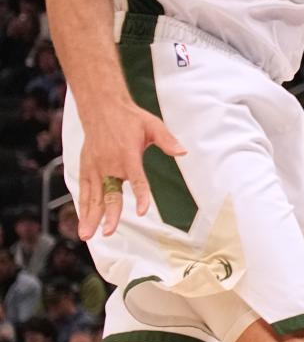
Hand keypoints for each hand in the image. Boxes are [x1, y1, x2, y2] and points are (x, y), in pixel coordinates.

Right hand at [77, 97, 185, 241]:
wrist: (101, 106)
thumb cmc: (129, 118)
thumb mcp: (152, 125)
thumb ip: (167, 140)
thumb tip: (183, 152)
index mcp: (128, 155)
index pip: (137, 179)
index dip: (140, 195)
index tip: (142, 211)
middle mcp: (109, 164)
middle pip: (110, 193)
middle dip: (109, 214)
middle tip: (108, 232)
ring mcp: (95, 167)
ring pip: (93, 196)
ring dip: (89, 216)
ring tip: (86, 235)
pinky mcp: (86, 167)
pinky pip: (84, 190)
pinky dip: (83, 206)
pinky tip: (83, 221)